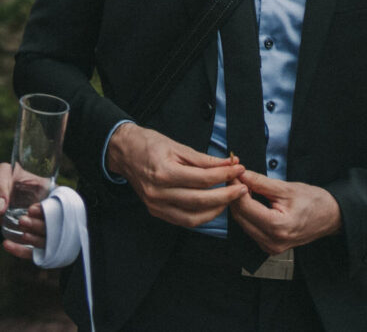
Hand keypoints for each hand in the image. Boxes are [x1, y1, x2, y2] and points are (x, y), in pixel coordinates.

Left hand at [0, 162, 46, 259]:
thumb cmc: (0, 176)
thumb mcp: (0, 173)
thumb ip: (0, 188)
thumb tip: (0, 208)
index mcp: (46, 191)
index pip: (57, 204)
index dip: (49, 210)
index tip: (32, 210)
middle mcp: (46, 211)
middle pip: (54, 225)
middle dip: (40, 226)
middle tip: (22, 221)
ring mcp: (37, 226)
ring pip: (45, 240)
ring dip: (34, 239)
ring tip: (20, 233)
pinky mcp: (27, 237)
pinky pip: (30, 251)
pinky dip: (20, 251)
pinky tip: (7, 245)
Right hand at [106, 123, 246, 227]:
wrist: (124, 152)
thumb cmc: (149, 145)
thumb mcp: (177, 146)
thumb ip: (204, 159)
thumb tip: (228, 164)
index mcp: (164, 172)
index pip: (202, 179)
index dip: (224, 175)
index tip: (238, 169)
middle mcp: (158, 192)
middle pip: (200, 201)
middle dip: (226, 196)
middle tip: (241, 188)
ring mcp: (156, 205)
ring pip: (193, 217)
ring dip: (216, 210)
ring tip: (229, 199)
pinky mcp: (156, 211)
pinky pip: (183, 221)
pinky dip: (201, 216)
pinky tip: (212, 207)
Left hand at [230, 171, 342, 254]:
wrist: (330, 217)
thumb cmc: (314, 202)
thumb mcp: (287, 188)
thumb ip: (261, 182)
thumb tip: (241, 175)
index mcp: (278, 227)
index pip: (245, 206)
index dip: (236, 187)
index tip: (233, 174)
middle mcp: (272, 241)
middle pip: (240, 216)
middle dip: (235, 195)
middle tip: (236, 178)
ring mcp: (270, 247)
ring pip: (243, 223)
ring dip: (240, 204)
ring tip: (244, 186)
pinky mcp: (270, 247)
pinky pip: (250, 229)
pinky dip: (247, 213)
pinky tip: (251, 200)